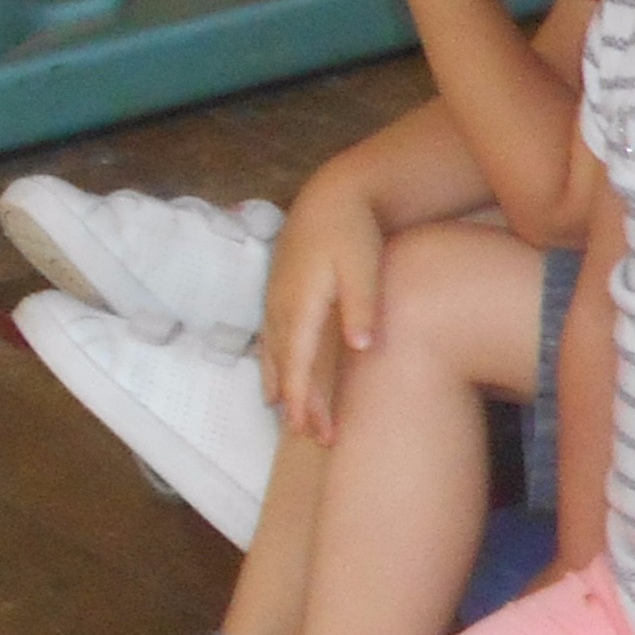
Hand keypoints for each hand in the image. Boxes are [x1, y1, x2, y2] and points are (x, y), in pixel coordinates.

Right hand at [260, 175, 385, 437]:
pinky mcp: (279, 296)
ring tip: (292, 424)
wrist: (331, 196)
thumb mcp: (364, 265)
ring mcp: (276, 302)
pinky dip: (272, 368)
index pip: (300, 363)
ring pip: (274, 356)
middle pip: (286, 366)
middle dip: (299, 405)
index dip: (305, 399)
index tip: (313, 429)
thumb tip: (362, 347)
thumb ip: (362, 305)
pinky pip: (270, 342)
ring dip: (283, 390)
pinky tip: (274, 386)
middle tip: (314, 438)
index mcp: (301, 303)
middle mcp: (281, 307)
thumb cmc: (353, 231)